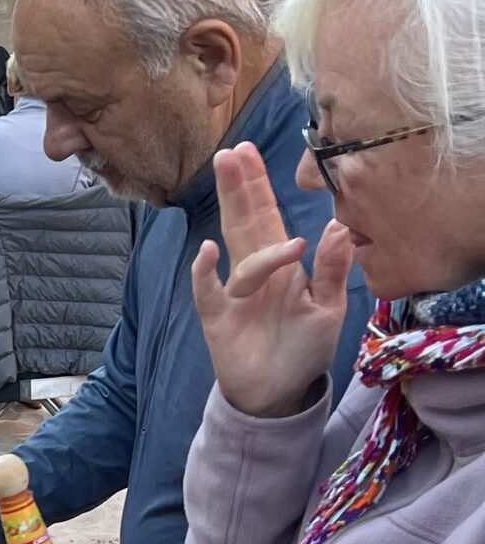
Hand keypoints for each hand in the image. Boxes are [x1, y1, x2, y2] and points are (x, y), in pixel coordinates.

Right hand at [189, 142, 353, 418]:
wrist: (279, 393)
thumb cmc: (303, 348)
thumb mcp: (329, 309)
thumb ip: (333, 270)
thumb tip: (338, 226)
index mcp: (282, 263)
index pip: (269, 215)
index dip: (259, 184)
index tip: (249, 150)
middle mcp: (255, 270)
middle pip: (245, 219)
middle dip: (239, 184)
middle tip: (230, 151)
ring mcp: (234, 292)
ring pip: (233, 244)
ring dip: (232, 208)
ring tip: (232, 174)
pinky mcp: (218, 318)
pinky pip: (208, 291)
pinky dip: (205, 273)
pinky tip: (206, 251)